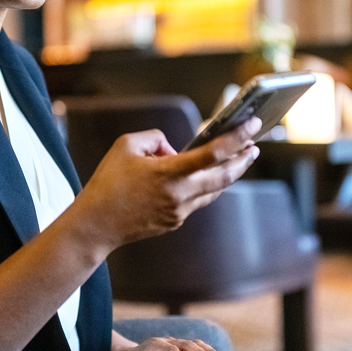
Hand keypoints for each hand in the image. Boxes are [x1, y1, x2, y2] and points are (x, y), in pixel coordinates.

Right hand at [73, 117, 261, 254]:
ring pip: (213, 191)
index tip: (253, 125)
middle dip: (243, 159)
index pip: (213, 153)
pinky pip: (196, 200)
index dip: (237, 137)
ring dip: (227, 174)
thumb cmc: (108, 183)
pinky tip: (205, 176)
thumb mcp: (126, 146)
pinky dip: (203, 186)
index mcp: (169, 173)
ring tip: (238, 159)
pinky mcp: (175, 222)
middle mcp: (179, 195)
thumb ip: (155, 139)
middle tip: (255, 146)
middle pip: (223, 177)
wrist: (96, 225)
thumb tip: (174, 150)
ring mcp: (179, 212)